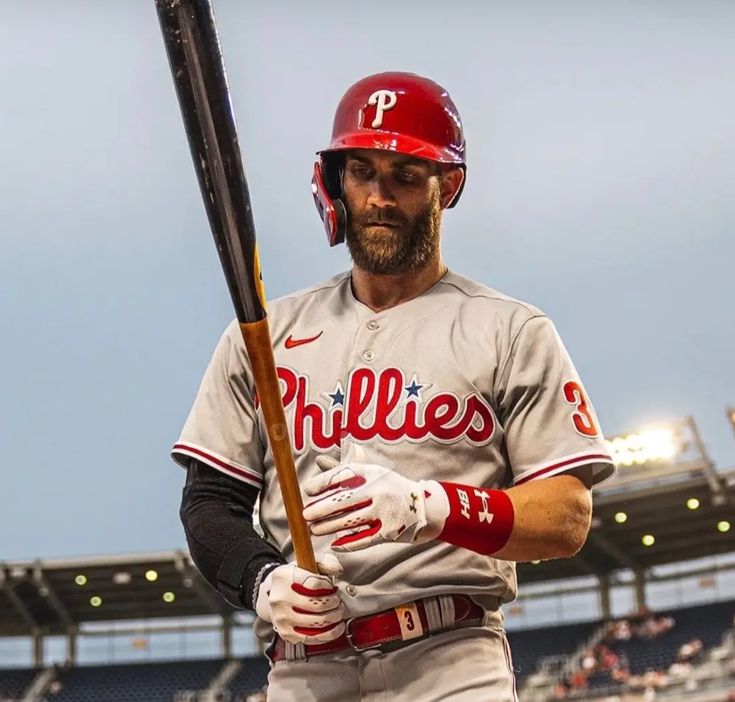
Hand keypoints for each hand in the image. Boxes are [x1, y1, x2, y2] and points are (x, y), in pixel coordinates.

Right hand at [255, 554, 345, 644]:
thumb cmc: (295, 578)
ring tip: (338, 611)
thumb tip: (338, 570)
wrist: (274, 593)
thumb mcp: (308, 562)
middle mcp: (279, 599)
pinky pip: (313, 638)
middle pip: (316, 605)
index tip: (331, 585)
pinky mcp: (286, 634)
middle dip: (334, 603)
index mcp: (283, 578)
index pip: (313, 584)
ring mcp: (282, 618)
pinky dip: (330, 633)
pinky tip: (337, 626)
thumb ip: (326, 563)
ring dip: (334, 617)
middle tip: (337, 600)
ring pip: (317, 623)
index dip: (328, 585)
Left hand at [302, 457, 448, 551]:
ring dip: (329, 527)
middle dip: (321, 509)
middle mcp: (378, 489)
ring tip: (314, 530)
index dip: (322, 483)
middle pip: (343, 500)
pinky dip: (348, 543)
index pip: (342, 475)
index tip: (308, 491)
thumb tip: (319, 461)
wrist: (425, 506)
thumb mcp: (371, 472)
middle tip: (305, 515)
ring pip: (350, 521)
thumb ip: (345, 468)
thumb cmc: (390, 486)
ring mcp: (384, 511)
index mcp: (371, 472)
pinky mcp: (389, 531)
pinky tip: (335, 544)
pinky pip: (364, 539)